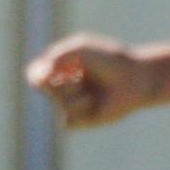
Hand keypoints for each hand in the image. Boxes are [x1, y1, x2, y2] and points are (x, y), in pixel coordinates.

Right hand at [24, 32, 155, 127]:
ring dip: (74, 95)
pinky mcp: (81, 121)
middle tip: (78, 77)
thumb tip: (39, 75)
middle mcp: (61, 88)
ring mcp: (70, 105)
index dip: (38, 73)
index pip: (34, 74)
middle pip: (43, 89)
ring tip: (91, 91)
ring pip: (58, 103)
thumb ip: (56, 55)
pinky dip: (80, 110)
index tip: (49, 70)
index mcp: (57, 70)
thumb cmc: (108, 60)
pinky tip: (93, 103)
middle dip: (60, 81)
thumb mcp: (80, 48)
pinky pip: (68, 121)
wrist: (135, 78)